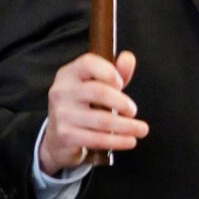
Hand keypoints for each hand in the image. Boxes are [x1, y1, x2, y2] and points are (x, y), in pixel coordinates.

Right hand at [39, 50, 147, 175]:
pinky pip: (97, 139)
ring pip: (102, 120)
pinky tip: (130, 140)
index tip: (121, 84)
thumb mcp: (97, 85)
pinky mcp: (65, 136)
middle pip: (99, 91)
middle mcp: (61, 91)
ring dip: (127, 126)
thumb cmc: (83, 105)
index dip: (109, 72)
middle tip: (133, 111)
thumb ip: (115, 71)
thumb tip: (128, 58)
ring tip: (141, 129)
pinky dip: (118, 140)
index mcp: (68, 73)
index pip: (88, 63)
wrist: (57, 137)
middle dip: (122, 102)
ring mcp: (62, 114)